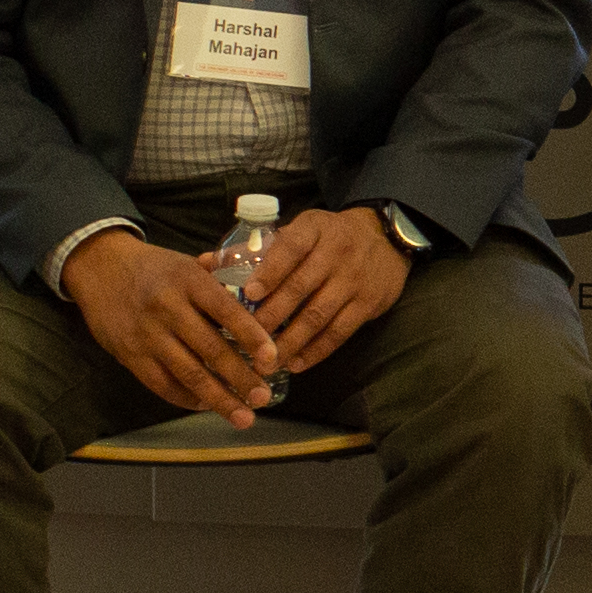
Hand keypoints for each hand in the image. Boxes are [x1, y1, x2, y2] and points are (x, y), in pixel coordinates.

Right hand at [66, 225, 279, 426]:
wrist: (98, 268)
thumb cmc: (153, 267)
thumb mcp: (185, 262)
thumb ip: (220, 279)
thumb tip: (260, 292)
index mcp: (188, 280)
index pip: (226, 310)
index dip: (251, 336)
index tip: (271, 359)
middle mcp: (167, 307)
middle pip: (210, 348)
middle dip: (240, 377)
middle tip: (263, 396)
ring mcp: (147, 334)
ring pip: (188, 373)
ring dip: (219, 398)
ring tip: (244, 416)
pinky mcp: (130, 355)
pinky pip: (163, 384)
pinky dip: (188, 399)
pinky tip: (208, 405)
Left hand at [249, 203, 409, 363]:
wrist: (386, 239)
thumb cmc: (328, 237)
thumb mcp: (300, 230)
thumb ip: (256, 248)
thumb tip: (204, 263)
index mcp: (314, 229)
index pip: (291, 247)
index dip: (270, 271)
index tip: (249, 294)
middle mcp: (337, 252)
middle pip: (301, 287)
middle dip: (271, 316)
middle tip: (247, 339)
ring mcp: (355, 279)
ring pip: (318, 315)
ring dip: (290, 342)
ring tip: (266, 361)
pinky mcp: (369, 303)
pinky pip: (339, 332)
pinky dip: (317, 351)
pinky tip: (296, 364)